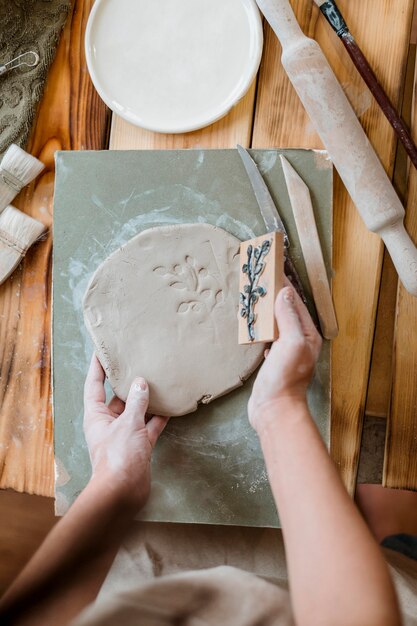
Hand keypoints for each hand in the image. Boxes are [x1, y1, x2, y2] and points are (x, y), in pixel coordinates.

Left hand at [83, 354, 169, 511]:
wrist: (122, 493)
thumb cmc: (118, 457)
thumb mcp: (128, 424)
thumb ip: (137, 402)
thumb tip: (140, 383)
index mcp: (96, 415)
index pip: (94, 385)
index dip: (97, 367)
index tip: (102, 350)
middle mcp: (108, 423)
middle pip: (117, 397)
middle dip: (127, 382)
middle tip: (138, 362)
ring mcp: (123, 435)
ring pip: (135, 411)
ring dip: (145, 399)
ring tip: (158, 381)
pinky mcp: (138, 446)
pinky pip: (148, 426)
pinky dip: (158, 418)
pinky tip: (169, 407)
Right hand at [248, 285, 321, 432]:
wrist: (274, 409)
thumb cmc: (285, 377)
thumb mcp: (290, 342)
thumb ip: (289, 317)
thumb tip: (285, 293)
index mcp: (308, 335)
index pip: (297, 304)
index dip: (286, 287)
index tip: (275, 272)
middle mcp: (300, 342)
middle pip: (288, 312)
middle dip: (277, 297)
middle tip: (263, 282)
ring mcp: (287, 352)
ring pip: (278, 325)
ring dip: (269, 312)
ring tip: (258, 300)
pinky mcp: (274, 361)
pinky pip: (270, 338)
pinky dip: (263, 329)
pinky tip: (257, 327)